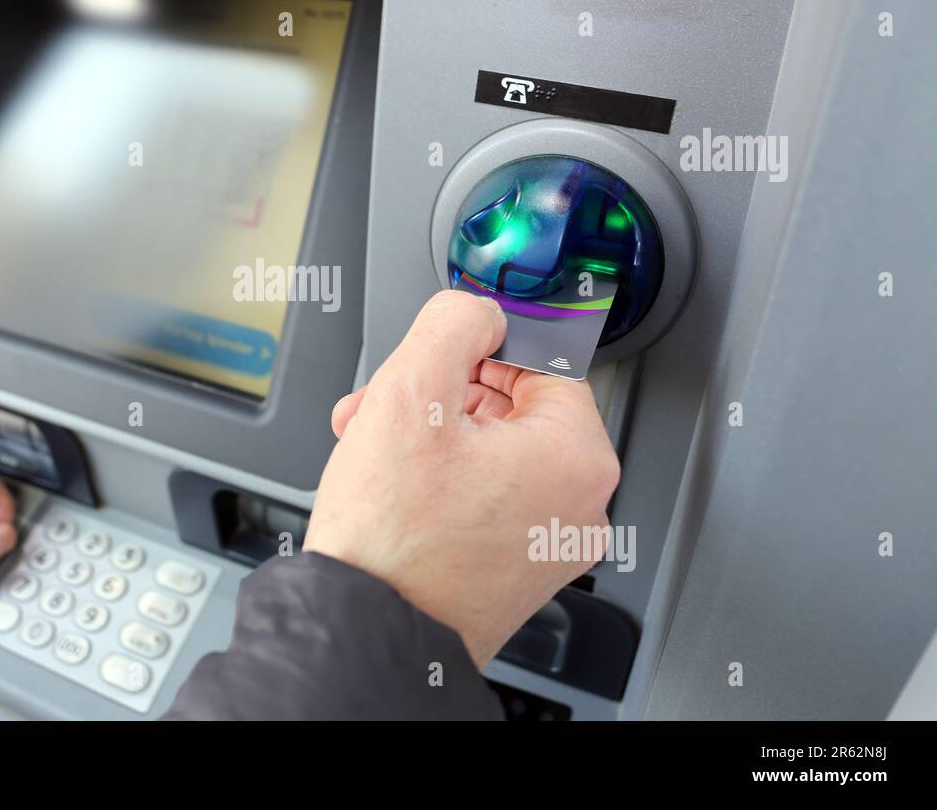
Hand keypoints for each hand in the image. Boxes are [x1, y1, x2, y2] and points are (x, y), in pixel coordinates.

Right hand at [304, 290, 619, 666]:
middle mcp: (580, 508)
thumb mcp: (410, 392)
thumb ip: (453, 325)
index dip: (478, 351)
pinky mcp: (517, 574)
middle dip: (440, 397)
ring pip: (492, 456)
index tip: (438, 360)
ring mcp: (550, 547)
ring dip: (429, 438)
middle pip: (512, 411)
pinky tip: (389, 486)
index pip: (543, 364)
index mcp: (577, 457)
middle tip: (386, 403)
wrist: (365, 632)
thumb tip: (478, 313)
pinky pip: (487, 503)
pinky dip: (441, 485)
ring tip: (371, 444)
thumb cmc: (390, 538)